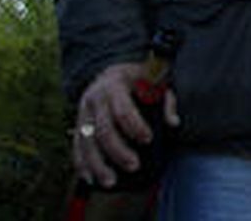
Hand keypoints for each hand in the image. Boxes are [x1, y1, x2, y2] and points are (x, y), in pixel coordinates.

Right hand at [72, 62, 179, 187]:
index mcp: (114, 85)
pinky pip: (77, 146)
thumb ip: (167, 100)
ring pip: (86, 142)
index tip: (148, 139)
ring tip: (111, 181)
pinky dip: (82, 164)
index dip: (135, 126)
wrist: (111, 70)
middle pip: (103, 130)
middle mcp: (95, 99)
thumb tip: (173, 123)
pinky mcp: (78, 124)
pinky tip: (90, 178)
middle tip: (134, 165)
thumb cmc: (138, 77)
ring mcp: (83, 112)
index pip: (123, 110)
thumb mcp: (156, 79)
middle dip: (118, 151)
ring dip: (98, 164)